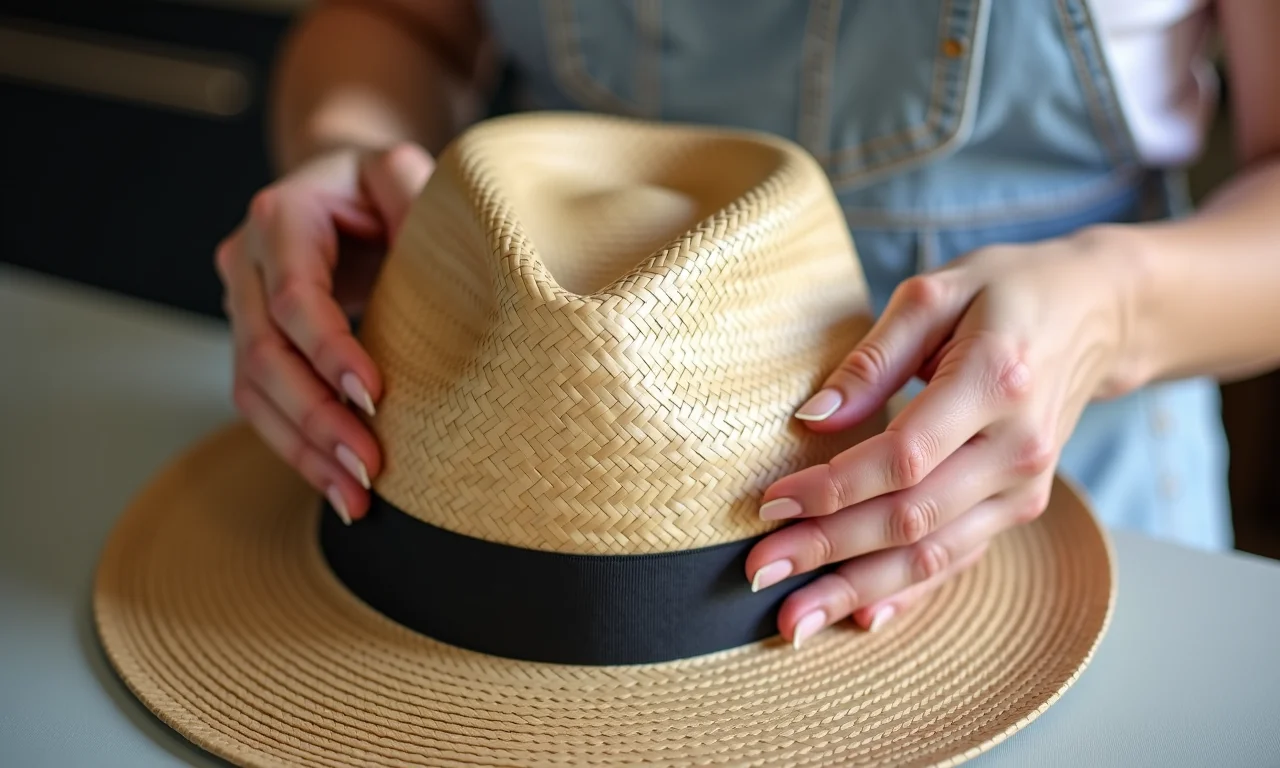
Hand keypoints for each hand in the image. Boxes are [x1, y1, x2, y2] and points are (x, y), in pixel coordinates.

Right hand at [215, 143, 433, 523]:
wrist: (337, 189)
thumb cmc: (375, 185)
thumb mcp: (397, 171)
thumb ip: (413, 190)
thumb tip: (443, 230)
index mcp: (280, 217)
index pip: (295, 296)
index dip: (329, 349)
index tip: (374, 394)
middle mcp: (245, 263)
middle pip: (264, 354)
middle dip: (317, 417)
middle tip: (369, 466)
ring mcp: (241, 308)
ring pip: (254, 392)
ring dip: (304, 450)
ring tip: (355, 497)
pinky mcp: (253, 345)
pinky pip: (262, 407)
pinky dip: (298, 451)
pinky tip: (337, 488)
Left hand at [745, 228, 1140, 646]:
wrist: (1096, 314)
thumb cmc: (1006, 292)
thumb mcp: (935, 294)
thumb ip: (872, 359)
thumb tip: (811, 419)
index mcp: (995, 383)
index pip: (903, 458)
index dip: (834, 488)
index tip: (770, 503)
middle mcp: (1016, 448)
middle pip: (912, 518)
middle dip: (829, 550)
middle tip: (759, 570)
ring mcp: (1024, 486)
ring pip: (933, 555)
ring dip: (858, 589)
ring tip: (795, 618)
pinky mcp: (1020, 506)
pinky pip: (958, 559)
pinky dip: (907, 592)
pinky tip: (859, 616)